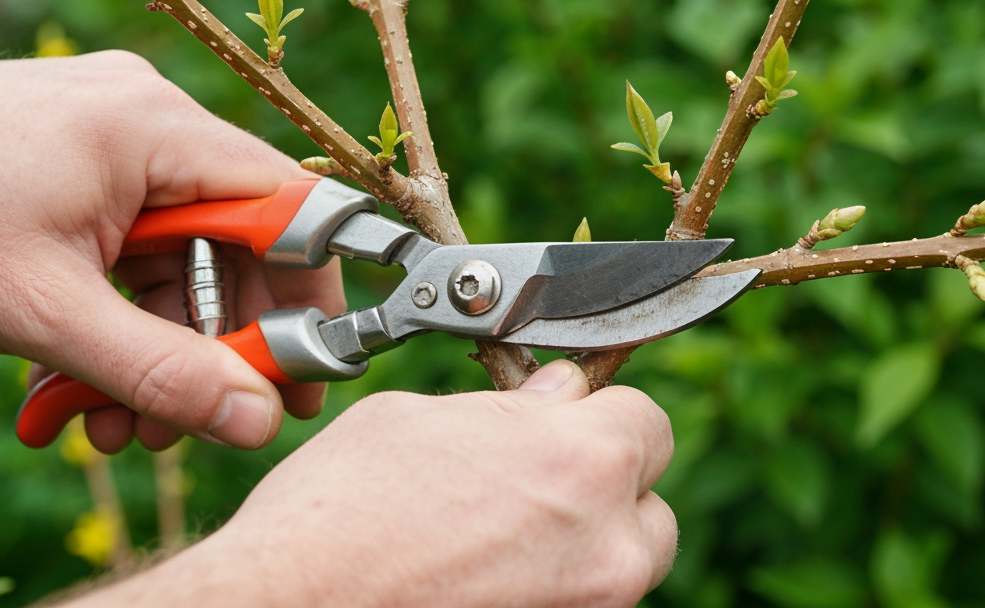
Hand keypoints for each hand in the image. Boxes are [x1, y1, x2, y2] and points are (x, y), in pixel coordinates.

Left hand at [0, 52, 342, 450]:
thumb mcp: (42, 311)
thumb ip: (158, 371)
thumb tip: (256, 420)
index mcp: (156, 130)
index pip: (289, 207)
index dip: (307, 295)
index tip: (301, 377)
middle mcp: (149, 119)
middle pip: (232, 244)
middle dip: (209, 346)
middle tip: (182, 425)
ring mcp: (113, 135)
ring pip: (178, 256)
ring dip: (154, 345)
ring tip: (108, 420)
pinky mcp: (80, 158)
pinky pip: (133, 244)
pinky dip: (117, 313)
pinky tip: (79, 377)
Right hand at [87, 361, 677, 606]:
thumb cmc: (336, 513)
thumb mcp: (416, 420)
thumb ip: (507, 409)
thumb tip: (551, 398)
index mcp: (582, 460)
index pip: (646, 420)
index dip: (599, 415)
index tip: (564, 421)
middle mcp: (608, 546)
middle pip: (647, 505)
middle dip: (601, 489)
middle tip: (532, 484)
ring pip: (620, 568)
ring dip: (580, 548)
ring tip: (497, 543)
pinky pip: (578, 607)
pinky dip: (547, 593)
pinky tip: (482, 582)